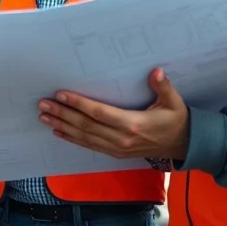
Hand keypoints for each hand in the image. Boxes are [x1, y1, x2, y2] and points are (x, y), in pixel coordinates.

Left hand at [38, 68, 189, 159]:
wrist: (183, 145)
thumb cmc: (176, 120)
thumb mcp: (174, 102)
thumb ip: (163, 87)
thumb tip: (156, 72)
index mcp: (133, 125)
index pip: (99, 113)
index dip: (79, 104)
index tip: (61, 95)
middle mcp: (121, 139)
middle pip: (86, 126)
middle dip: (62, 114)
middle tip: (43, 105)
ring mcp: (116, 148)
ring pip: (84, 137)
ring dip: (62, 126)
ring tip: (44, 117)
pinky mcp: (115, 153)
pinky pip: (89, 145)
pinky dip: (72, 138)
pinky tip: (58, 131)